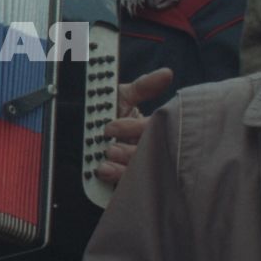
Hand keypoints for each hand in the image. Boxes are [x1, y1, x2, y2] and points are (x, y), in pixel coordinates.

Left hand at [95, 68, 173, 186]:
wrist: (95, 129)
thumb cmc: (116, 111)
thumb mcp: (127, 96)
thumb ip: (143, 86)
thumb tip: (166, 73)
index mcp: (150, 130)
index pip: (150, 131)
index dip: (132, 128)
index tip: (112, 126)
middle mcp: (147, 149)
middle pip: (146, 155)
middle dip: (128, 152)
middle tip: (110, 148)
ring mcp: (140, 167)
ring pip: (138, 172)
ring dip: (121, 168)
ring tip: (105, 161)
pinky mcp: (128, 182)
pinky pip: (127, 186)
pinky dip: (116, 181)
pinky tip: (105, 174)